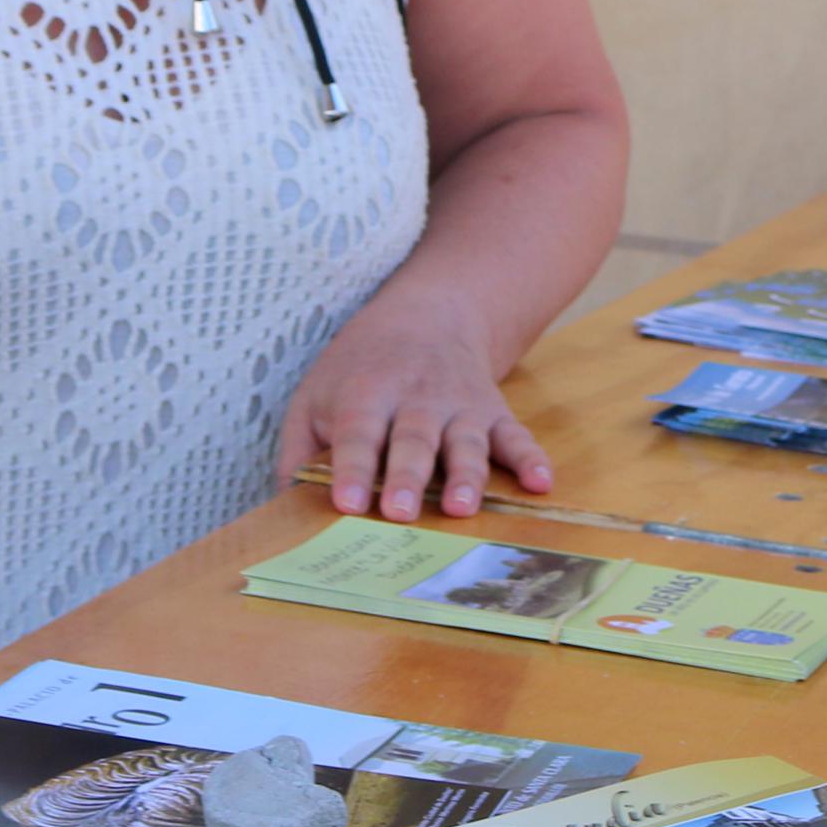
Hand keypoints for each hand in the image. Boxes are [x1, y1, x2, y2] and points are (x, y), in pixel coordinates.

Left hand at [278, 305, 551, 521]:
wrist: (431, 313)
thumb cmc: (362, 368)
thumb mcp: (316, 394)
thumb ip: (300, 450)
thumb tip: (285, 509)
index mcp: (366, 395)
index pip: (357, 434)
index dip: (350, 468)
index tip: (346, 504)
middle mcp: (416, 399)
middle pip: (412, 440)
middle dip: (405, 476)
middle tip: (398, 513)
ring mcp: (460, 406)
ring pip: (464, 442)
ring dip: (465, 475)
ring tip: (459, 507)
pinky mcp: (494, 412)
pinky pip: (516, 435)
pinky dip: (531, 458)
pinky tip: (542, 483)